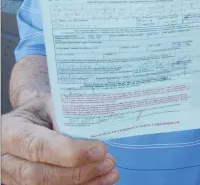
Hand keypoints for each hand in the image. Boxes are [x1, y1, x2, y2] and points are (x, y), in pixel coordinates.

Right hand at [1, 97, 118, 184]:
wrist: (28, 122)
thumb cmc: (41, 111)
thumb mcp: (50, 103)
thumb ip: (67, 115)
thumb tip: (96, 130)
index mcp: (10, 132)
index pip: (38, 146)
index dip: (70, 152)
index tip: (99, 149)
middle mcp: (6, 159)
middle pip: (40, 175)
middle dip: (78, 171)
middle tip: (108, 161)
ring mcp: (13, 178)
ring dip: (83, 183)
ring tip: (108, 171)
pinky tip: (100, 180)